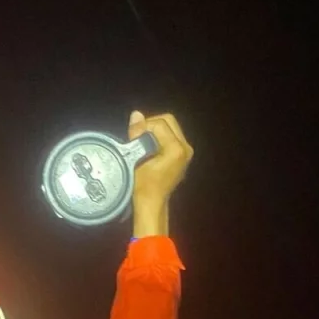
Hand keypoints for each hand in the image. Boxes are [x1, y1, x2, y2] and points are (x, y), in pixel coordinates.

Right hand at [129, 111, 193, 237]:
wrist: (152, 205)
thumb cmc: (143, 186)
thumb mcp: (136, 160)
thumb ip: (138, 135)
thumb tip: (136, 114)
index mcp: (177, 149)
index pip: (159, 123)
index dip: (143, 127)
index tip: (132, 137)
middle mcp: (186, 147)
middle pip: (168, 121)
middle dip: (151, 125)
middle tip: (138, 136)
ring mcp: (186, 151)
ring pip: (170, 127)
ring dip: (154, 130)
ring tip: (142, 141)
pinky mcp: (183, 154)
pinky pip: (171, 135)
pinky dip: (159, 136)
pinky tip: (149, 146)